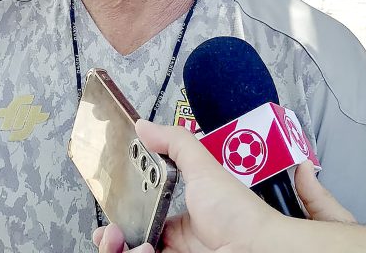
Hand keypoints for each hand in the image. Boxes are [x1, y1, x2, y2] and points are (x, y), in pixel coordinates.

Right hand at [93, 121, 353, 252]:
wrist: (257, 246)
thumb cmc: (237, 212)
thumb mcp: (203, 168)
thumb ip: (174, 144)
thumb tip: (142, 125)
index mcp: (179, 223)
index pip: (139, 223)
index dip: (120, 222)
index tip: (108, 219)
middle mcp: (174, 245)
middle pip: (129, 243)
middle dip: (110, 239)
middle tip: (108, 231)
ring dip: (116, 248)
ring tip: (119, 240)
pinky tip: (144, 250)